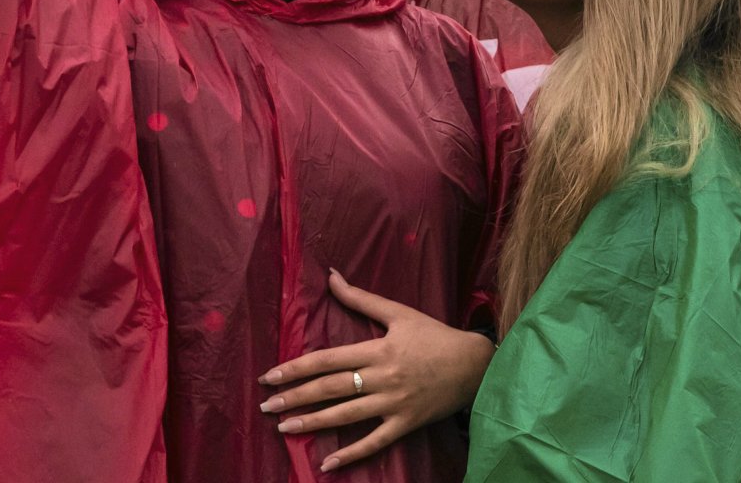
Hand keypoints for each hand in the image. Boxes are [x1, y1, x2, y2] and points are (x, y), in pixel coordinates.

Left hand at [257, 269, 495, 473]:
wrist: (474, 364)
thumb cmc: (434, 335)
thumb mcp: (398, 312)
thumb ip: (361, 298)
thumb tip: (331, 276)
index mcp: (377, 349)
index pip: (327, 359)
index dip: (296, 368)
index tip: (270, 376)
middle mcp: (382, 378)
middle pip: (330, 388)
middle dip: (295, 397)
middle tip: (266, 405)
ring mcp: (393, 403)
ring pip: (346, 416)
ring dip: (313, 423)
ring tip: (284, 429)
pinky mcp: (406, 423)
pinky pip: (375, 442)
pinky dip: (351, 453)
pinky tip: (327, 463)